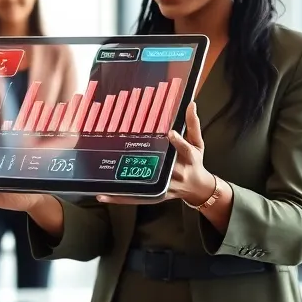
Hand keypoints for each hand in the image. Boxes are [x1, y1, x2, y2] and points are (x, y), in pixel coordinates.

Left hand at [97, 103, 214, 206]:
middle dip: (150, 161)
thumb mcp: (198, 143)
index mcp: (188, 158)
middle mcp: (176, 174)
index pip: (184, 149)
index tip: (171, 133)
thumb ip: (192, 124)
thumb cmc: (195, 162)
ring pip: (145, 185)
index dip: (178, 142)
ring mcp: (165, 186)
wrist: (198, 188)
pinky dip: (120, 198)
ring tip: (106, 179)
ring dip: (126, 183)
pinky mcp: (156, 195)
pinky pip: (136, 197)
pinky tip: (103, 196)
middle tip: (130, 155)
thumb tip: (191, 104)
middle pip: (162, 168)